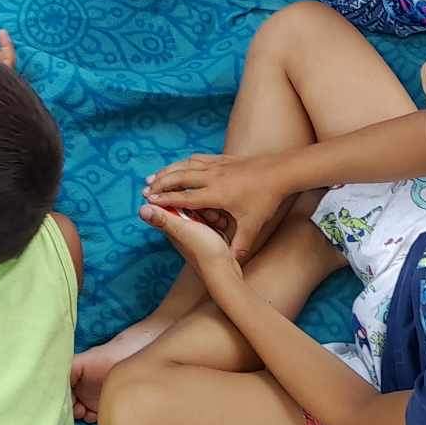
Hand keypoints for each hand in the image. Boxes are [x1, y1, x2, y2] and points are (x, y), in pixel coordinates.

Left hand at [140, 199, 237, 276]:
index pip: (169, 200)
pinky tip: (223, 225)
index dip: (179, 194)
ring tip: (217, 222)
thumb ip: (164, 219)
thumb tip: (141, 209)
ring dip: (211, 211)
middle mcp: (182, 227)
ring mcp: (197, 230)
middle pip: (188, 203)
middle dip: (200, 204)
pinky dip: (218, 219)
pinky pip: (213, 218)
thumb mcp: (183, 230)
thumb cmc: (205, 251)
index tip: (191, 196)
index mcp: (172, 225)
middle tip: (208, 216)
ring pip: (202, 209)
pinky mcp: (210, 234)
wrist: (226, 272)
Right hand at [143, 152, 292, 261]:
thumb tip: (234, 266)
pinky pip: (197, 159)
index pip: (185, 197)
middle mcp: (212, 177)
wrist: (280, 171)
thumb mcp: (253, 225)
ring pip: (185, 166)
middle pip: (179, 178)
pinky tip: (179, 165)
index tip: (149, 201)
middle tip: (145, 190)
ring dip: (168, 170)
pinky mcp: (222, 159)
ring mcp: (216, 166)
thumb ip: (240, 246)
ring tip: (154, 176)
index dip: (165, 200)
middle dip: (160, 183)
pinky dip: (183, 162)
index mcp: (216, 194)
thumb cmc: (266, 198)